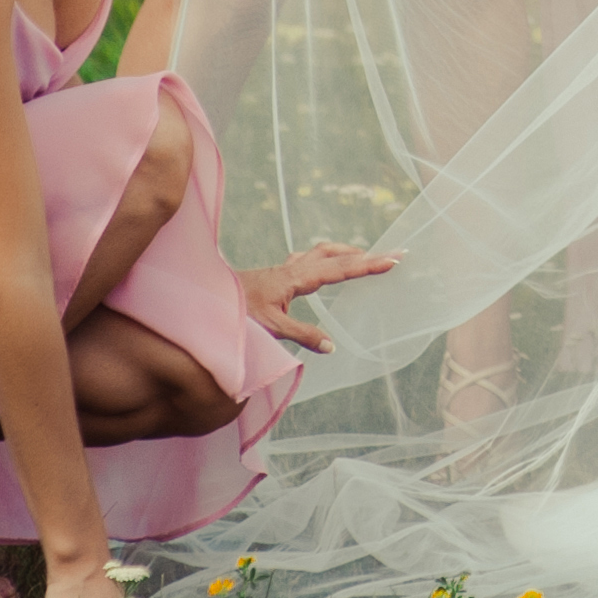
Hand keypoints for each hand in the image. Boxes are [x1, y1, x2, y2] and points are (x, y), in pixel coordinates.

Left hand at [239, 241, 394, 350]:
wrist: (204, 303)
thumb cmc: (235, 315)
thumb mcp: (272, 329)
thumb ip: (303, 335)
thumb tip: (333, 345)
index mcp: (296, 278)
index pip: (340, 268)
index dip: (368, 265)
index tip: (393, 260)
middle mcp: (293, 269)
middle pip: (335, 254)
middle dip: (365, 254)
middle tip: (390, 255)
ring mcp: (284, 270)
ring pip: (321, 253)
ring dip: (344, 253)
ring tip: (363, 257)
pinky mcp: (276, 276)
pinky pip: (307, 260)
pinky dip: (323, 260)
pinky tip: (322, 268)